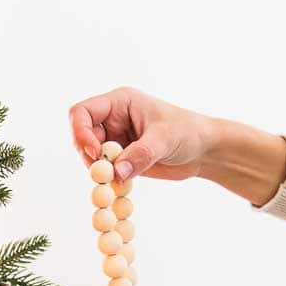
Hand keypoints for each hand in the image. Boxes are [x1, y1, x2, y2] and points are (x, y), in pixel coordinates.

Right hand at [68, 86, 285, 205]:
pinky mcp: (122, 159)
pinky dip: (108, 179)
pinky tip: (124, 183)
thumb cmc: (188, 133)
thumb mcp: (165, 139)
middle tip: (106, 173)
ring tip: (120, 177)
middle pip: (82, 136)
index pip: (82, 112)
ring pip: (90, 156)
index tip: (95, 152)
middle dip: (90, 155)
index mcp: (119, 103)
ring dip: (99, 170)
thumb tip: (117, 173)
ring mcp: (116, 139)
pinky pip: (104, 170)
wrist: (204, 151)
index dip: (81, 132)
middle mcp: (113, 119)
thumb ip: (141, 154)